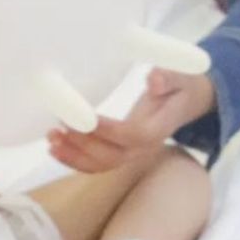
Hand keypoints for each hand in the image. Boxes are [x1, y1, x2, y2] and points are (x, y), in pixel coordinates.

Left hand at [48, 69, 214, 172]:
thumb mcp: (181, 75)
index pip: (133, 135)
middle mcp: (146, 146)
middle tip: (61, 125)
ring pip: (102, 164)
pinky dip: (75, 160)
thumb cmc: (182, 85)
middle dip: (84, 145)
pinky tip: (56, 149)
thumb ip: (168, 76)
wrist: (187, 101)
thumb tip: (153, 79)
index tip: (86, 117)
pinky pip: (98, 164)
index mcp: (161, 127)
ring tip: (52, 139)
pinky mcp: (122, 153)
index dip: (108, 130)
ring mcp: (134, 153)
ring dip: (74, 155)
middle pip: (113, 156)